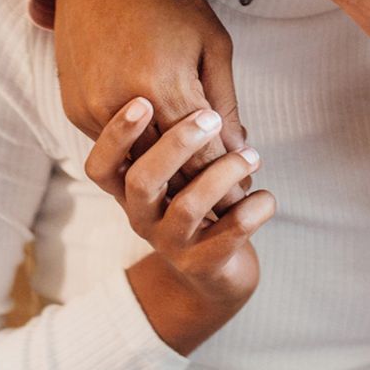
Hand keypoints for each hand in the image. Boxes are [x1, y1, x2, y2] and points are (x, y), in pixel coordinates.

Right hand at [54, 0, 245, 192]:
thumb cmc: (170, 2)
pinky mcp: (74, 108)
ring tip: (195, 186)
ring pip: (136, 163)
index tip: (245, 199)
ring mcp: (92, 109)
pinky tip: (159, 156)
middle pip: (169, 169)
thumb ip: (225, 102)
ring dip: (167, 177)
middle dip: (199, 189)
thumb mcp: (213, 45)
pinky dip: (138, 153)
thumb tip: (237, 150)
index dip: (226, 181)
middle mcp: (123, 105)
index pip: (201, 156)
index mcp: (164, 87)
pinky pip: (111, 146)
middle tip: (227, 203)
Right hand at [95, 99, 276, 354]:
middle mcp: (139, 214)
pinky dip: (250, 213)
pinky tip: (267, 196)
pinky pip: (225, 239)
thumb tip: (203, 98)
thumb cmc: (200, 189)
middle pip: (142, 181)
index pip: (102, 163)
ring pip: (186, 208)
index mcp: (127, 184)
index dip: (117, 135)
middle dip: (176, 146)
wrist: (215, 271)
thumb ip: (192, 118)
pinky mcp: (201, 263)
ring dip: (222, 176)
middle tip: (209, 119)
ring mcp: (167, 242)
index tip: (143, 102)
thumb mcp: (191, 146)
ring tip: (252, 155)